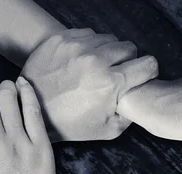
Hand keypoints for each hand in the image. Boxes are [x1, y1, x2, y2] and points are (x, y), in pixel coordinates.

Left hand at [21, 28, 158, 141]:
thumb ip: (131, 114)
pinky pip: (89, 34)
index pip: (148, 64)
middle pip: (130, 48)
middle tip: (117, 73)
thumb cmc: (70, 123)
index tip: (142, 76)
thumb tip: (140, 96)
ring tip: (98, 67)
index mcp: (110, 84)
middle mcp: (96, 61)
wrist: (34, 110)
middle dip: (128, 60)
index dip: (148, 72)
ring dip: (108, 52)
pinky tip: (83, 61)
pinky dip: (90, 46)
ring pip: (109, 39)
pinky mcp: (62, 39)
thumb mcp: (108, 130)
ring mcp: (77, 47)